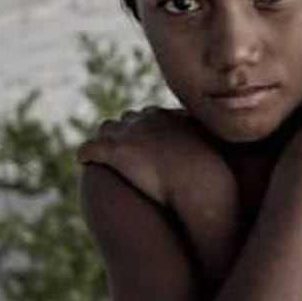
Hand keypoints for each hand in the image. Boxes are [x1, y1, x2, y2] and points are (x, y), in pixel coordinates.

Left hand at [77, 107, 225, 205]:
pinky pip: (91, 149)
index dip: (143, 129)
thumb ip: (210, 145)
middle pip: (126, 120)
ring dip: (104, 140)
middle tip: (120, 148)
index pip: (148, 115)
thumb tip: (219, 150)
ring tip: (100, 154)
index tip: (142, 142)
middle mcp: (146, 120)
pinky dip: (85, 154)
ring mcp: (130, 135)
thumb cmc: (212, 174)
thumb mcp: (215, 152)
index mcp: (167, 117)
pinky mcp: (116, 153)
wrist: (201, 185)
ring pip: (107, 130)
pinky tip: (82, 160)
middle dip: (122, 132)